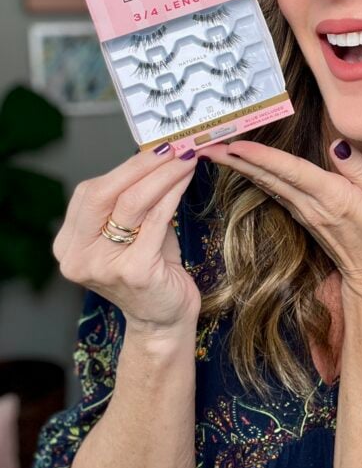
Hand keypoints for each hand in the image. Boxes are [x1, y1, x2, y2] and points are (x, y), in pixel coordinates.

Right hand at [53, 146, 200, 333]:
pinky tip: (185, 180)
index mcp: (69, 244)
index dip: (124, 167)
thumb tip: (156, 155)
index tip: (154, 149)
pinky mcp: (135, 271)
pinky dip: (172, 193)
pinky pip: (156, 219)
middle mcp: (79, 257)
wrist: (163, 319)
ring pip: (132, 203)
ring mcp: (104, 266)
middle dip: (141, 165)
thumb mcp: (130, 232)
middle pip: (105, 194)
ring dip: (162, 175)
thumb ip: (131, 200)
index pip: (90, 193)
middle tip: (171, 148)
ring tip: (184, 159)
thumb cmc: (150, 269)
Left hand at [201, 139, 361, 295]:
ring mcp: (304, 212)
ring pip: (266, 184)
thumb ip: (361, 170)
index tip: (237, 145)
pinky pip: (274, 191)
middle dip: (236, 159)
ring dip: (240, 166)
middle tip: (206, 144)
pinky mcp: (302, 216)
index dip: (263, 158)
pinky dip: (255, 176)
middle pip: (268, 177)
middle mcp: (311, 204)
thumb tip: (337, 145)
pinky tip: (241, 166)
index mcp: (333, 197)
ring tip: (216, 150)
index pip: (292, 172)